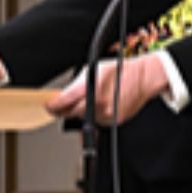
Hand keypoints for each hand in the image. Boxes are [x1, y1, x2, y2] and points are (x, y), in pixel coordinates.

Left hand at [46, 55, 166, 124]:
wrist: (142, 78)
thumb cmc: (119, 71)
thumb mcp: (93, 70)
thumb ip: (76, 85)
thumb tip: (64, 95)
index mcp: (89, 88)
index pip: (63, 103)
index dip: (52, 106)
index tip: (48, 106)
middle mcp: (97, 103)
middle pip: (72, 114)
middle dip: (66, 110)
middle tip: (64, 105)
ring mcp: (106, 114)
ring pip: (85, 120)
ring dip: (82, 113)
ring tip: (91, 100)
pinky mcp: (114, 121)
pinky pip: (98, 122)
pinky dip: (96, 116)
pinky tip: (102, 105)